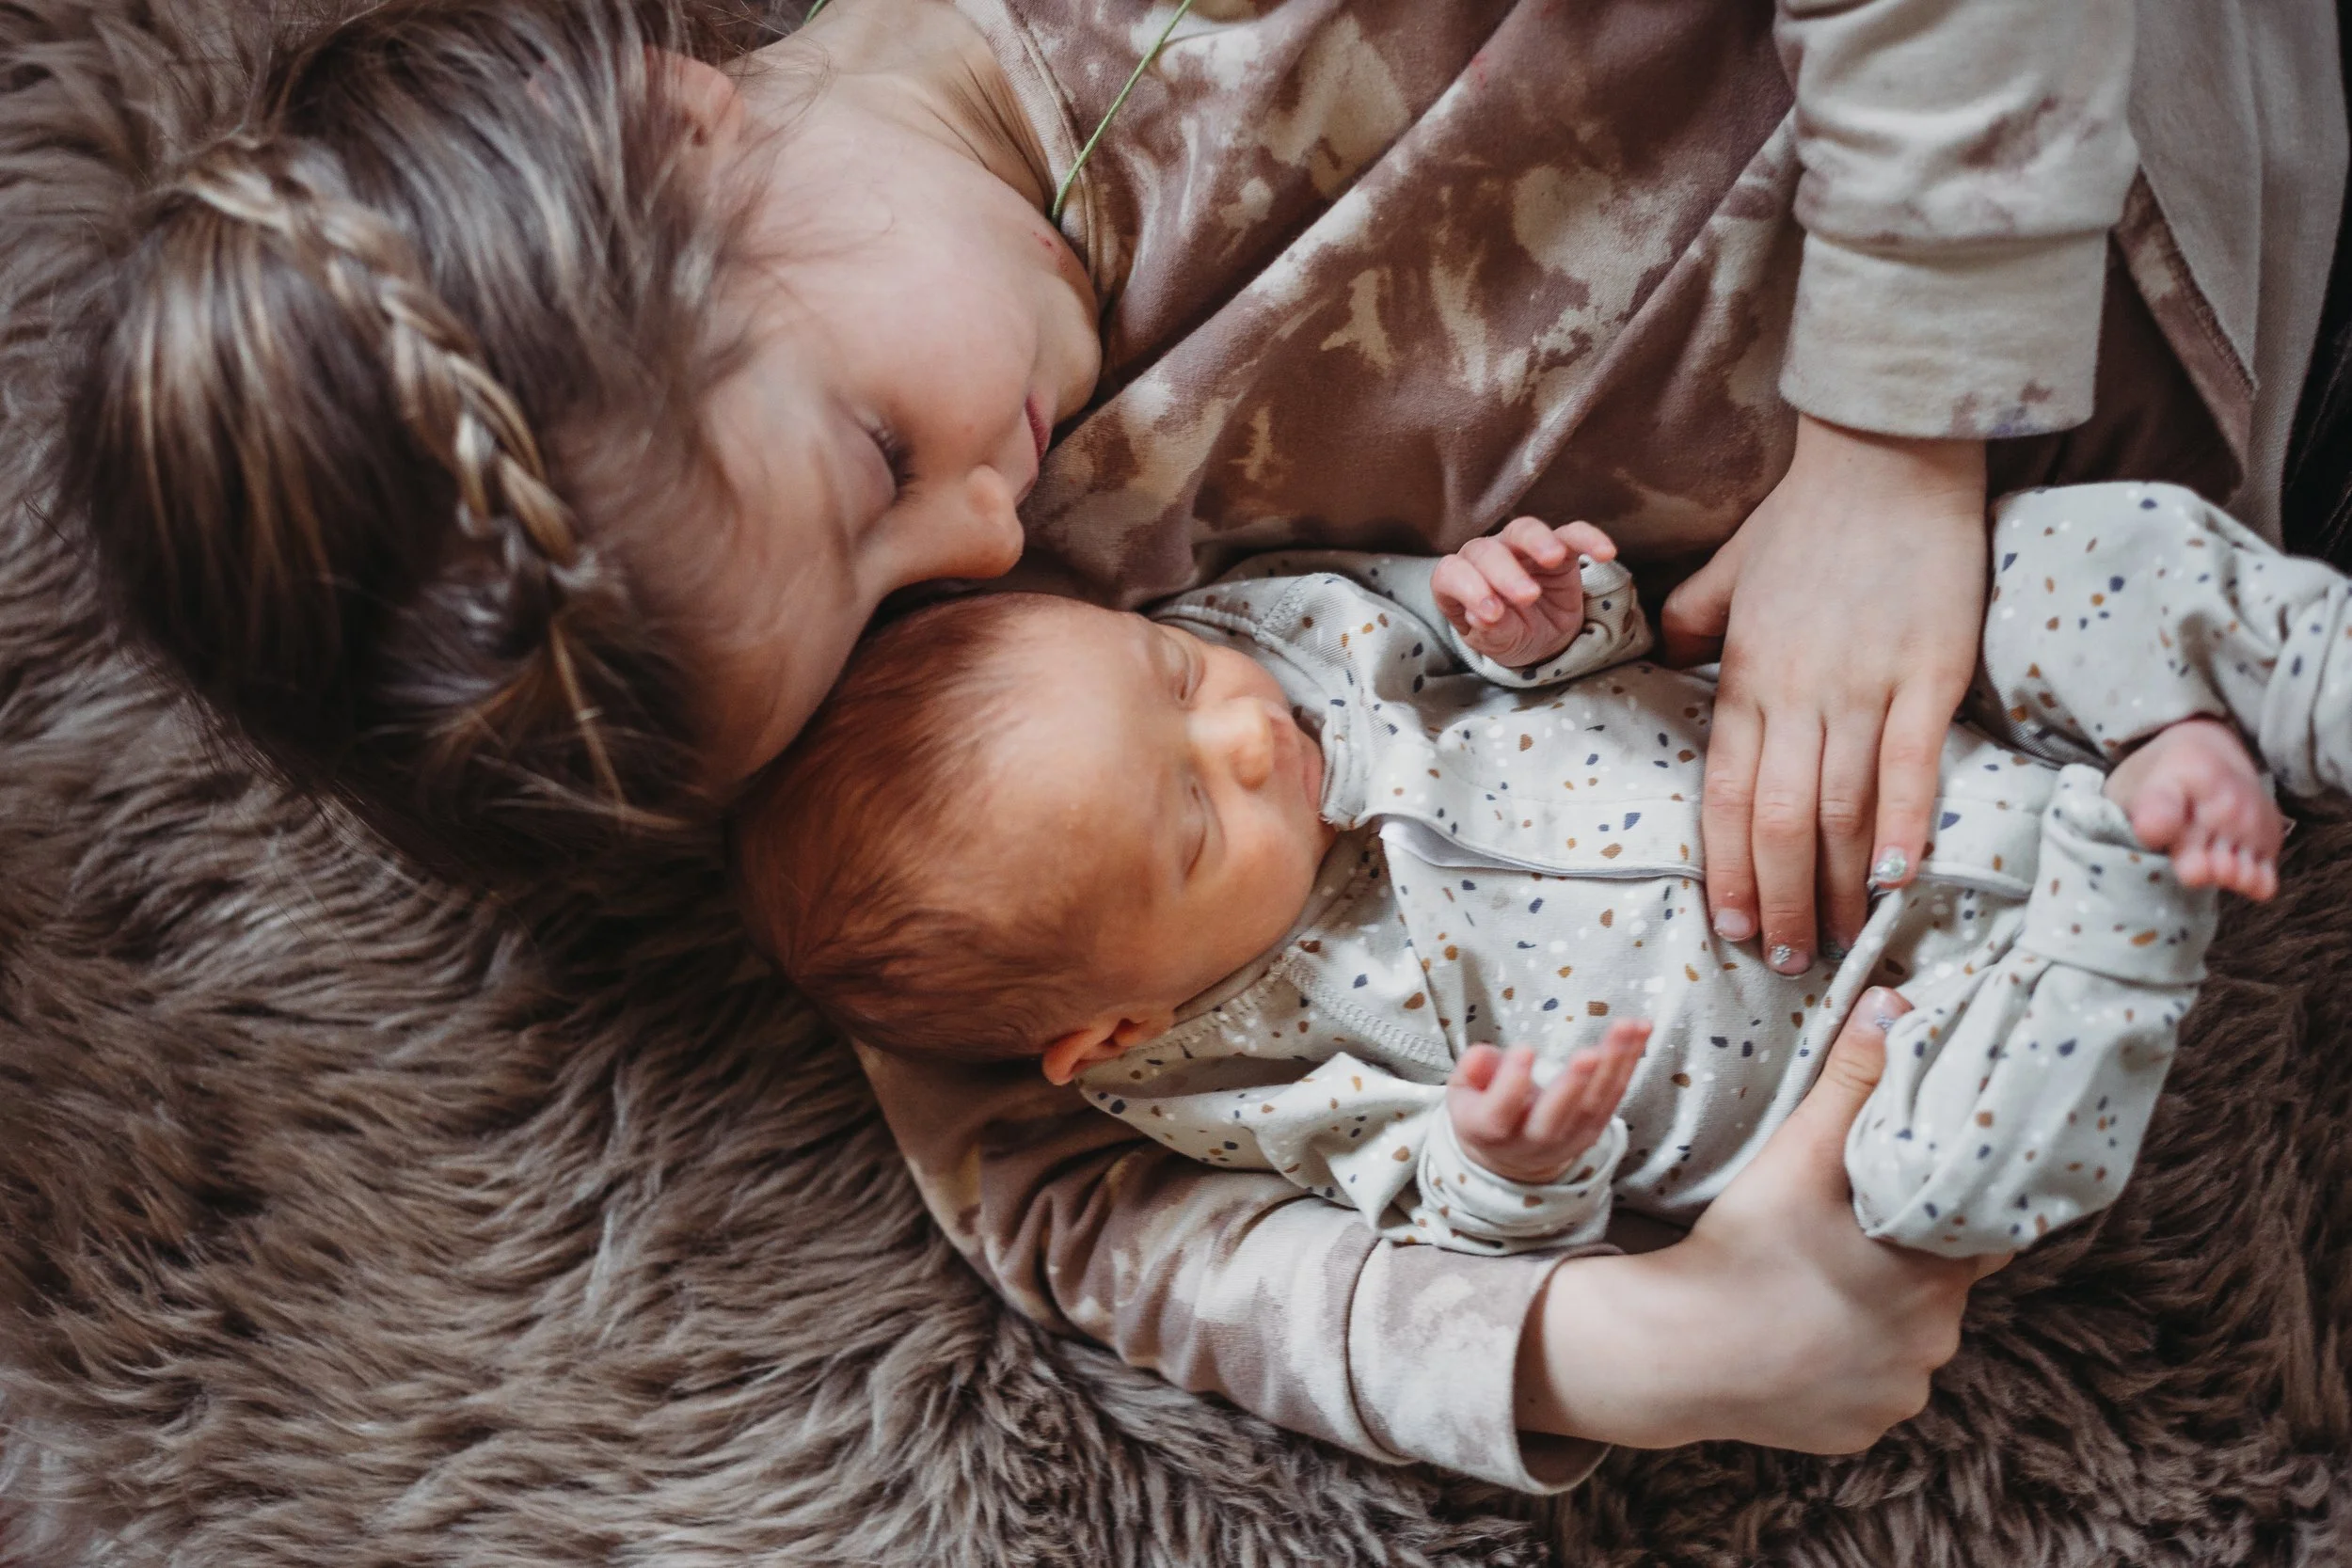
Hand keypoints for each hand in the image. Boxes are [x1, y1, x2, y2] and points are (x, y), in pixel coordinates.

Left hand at [1431, 518, 1617, 668]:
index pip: (1452, 573)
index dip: (1468, 589)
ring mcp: (1521, 548)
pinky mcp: (1559, 547)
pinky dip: (1588, 538)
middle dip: (1505, 573)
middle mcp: (1485, 557)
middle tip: (1527, 597)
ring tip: (1555, 558)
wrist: (1543, 638)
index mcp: (1459, 582)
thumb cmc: (1510, 636)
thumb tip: (1480, 617)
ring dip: (1538, 541)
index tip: (1491, 614)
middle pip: (1487, 551)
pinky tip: (1606, 552)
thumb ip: (1490, 632)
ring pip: (1523, 530)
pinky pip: (1572, 534)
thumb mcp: (1500, 644)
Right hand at [1447, 1024, 1647, 1184]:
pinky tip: (1640, 1032)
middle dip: (1573, 1085)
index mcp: (1488, 1131)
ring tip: (1628, 1026)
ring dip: (1614, 1064)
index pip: (1499, 1113)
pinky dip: (1629, 1063)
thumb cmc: (1484, 1108)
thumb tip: (1482, 1056)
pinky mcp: (1594, 1130)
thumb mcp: (1462, 1090)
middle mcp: (1530, 1143)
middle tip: (1589, 1053)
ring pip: (1593, 1106)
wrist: (1510, 1155)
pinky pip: (1613, 1097)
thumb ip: (1471, 1071)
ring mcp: (1567, 1140)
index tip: (1524, 1049)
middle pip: (1554, 1119)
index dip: (1511, 1084)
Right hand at [1516, 990, 2003, 1450]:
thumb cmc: (1743, 1246)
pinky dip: (1848, 1364)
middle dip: (1906, 1259)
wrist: (1674, 1352)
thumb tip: (1895, 1001)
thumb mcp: (1798, 1156)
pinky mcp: (1858, 1433)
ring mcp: (1897, 1399)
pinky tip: (1804, 1334)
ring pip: (1908, 1341)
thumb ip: (1853, 1081)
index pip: (1978, 1233)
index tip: (1910, 1188)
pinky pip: (1870, 1388)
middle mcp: (1935, 1348)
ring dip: (1879, 1314)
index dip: (1945, 1206)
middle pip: (1942, 1289)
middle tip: (1848, 1230)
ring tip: (1818, 1280)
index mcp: (1937, 1279)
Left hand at [1660, 415, 1986, 970]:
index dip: (1725, 871)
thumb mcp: (1727, 573)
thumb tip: (1675, 664)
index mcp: (1744, 677)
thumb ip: (1696, 627)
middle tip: (1787, 961)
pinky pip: (1911, 764)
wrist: (1888, 459)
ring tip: (1836, 942)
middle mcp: (1796, 692)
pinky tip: (1896, 882)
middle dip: (1777, 901)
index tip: (1731, 928)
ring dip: (1834, 886)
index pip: (1723, 796)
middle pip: (1775, 821)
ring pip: (1837, 809)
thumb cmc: (1807, 520)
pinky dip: (1904, 828)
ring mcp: (1864, 684)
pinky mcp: (1928, 672)